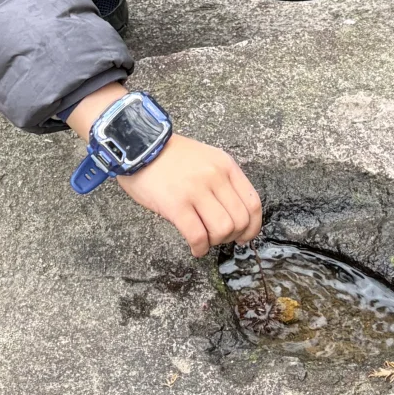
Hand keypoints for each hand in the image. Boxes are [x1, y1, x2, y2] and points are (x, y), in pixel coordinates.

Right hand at [117, 133, 262, 257]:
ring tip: (204, 240)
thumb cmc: (171, 156)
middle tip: (219, 238)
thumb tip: (235, 214)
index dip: (252, 227)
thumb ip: (223, 180)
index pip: (253, 203)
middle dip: (232, 237)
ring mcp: (196, 190)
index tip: (244, 236)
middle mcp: (215, 177)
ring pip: (222, 230)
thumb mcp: (206, 158)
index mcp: (225, 165)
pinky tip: (195, 248)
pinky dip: (199, 248)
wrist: (140, 146)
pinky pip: (198, 236)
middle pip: (240, 220)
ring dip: (215, 242)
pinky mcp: (176, 205)